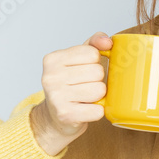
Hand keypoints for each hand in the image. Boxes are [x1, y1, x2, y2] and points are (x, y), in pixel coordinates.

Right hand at [30, 31, 112, 155]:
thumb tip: (107, 42)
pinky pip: (98, 110)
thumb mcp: (78, 59)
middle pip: (97, 72)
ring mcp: (56, 97)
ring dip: (98, 96)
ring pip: (99, 90)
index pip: (92, 53)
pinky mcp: (65, 115)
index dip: (94, 63)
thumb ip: (94, 43)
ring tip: (85, 98)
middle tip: (85, 86)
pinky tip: (85, 110)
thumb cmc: (70, 85)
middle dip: (97, 80)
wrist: (53, 117)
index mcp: (53, 59)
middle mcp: (51, 77)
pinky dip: (97, 111)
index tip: (83, 70)